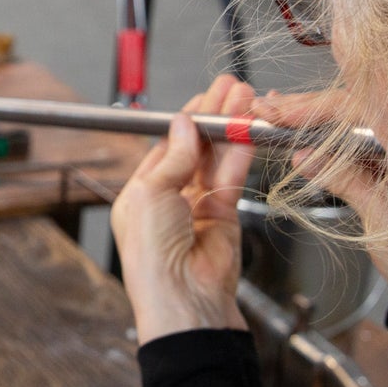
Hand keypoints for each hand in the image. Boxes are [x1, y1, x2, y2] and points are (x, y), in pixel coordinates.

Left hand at [111, 75, 256, 343]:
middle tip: (230, 89)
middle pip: (194, 147)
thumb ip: (174, 157)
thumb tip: (183, 124)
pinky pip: (232, 176)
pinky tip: (247, 129)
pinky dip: (240, 152)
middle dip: (212, 117)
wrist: (182, 297)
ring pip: (216, 158)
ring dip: (229, 129)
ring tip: (244, 99)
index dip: (186, 119)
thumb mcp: (151, 194)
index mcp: (140, 192)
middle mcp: (169, 198)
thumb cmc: (151, 254)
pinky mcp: (225, 217)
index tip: (204, 96)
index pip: (167, 145)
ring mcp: (198, 207)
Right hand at [251, 90, 387, 316]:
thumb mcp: (384, 218)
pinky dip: (326, 131)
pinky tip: (300, 125)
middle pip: (360, 109)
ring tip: (276, 111)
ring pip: (355, 119)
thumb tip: (304, 155)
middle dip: (311, 107)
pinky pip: (357, 137)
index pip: (369, 112)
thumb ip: (346, 180)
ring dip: (313, 114)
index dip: (322, 108)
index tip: (285, 113)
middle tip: (269, 109)